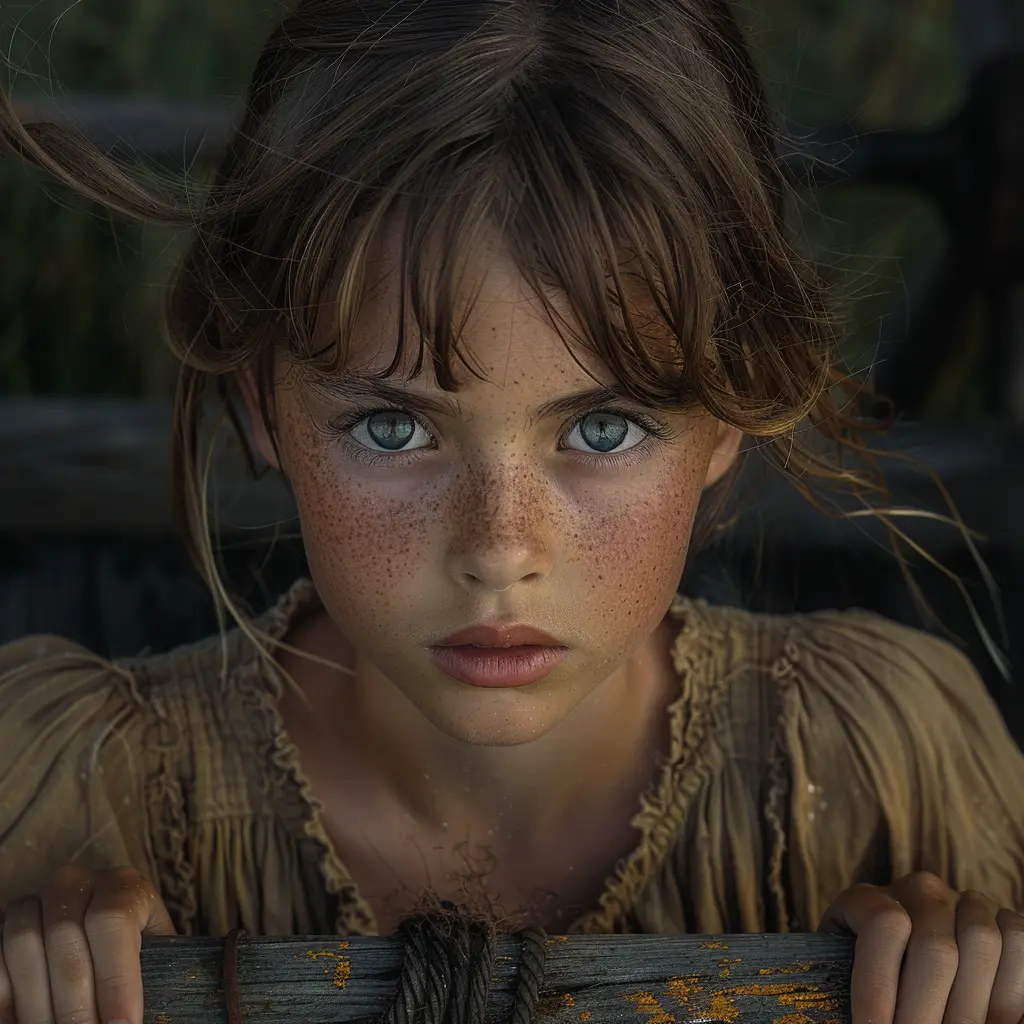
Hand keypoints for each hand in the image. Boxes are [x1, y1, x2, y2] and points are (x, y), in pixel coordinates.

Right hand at [0, 864, 175, 1023]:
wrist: (105, 929)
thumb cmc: (137, 947)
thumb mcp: (155, 951)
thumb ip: (153, 971)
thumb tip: (138, 1017)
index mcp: (122, 886)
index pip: (114, 922)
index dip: (116, 978)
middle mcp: (76, 883)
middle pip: (66, 938)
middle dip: (76, 1003)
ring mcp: (37, 899)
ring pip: (25, 945)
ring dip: (38, 1002)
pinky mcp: (5, 922)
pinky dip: (7, 996)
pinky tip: (23, 1021)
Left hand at [819, 871, 1023, 1023]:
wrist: (898, 958)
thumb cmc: (865, 978)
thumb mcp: (845, 977)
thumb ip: (854, 990)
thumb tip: (863, 1021)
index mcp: (868, 898)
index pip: (884, 926)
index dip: (879, 985)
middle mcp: (917, 890)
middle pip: (936, 948)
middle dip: (925, 1013)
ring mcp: (962, 900)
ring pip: (981, 943)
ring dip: (970, 1008)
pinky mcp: (999, 917)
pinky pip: (1019, 940)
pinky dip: (1011, 988)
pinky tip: (989, 1019)